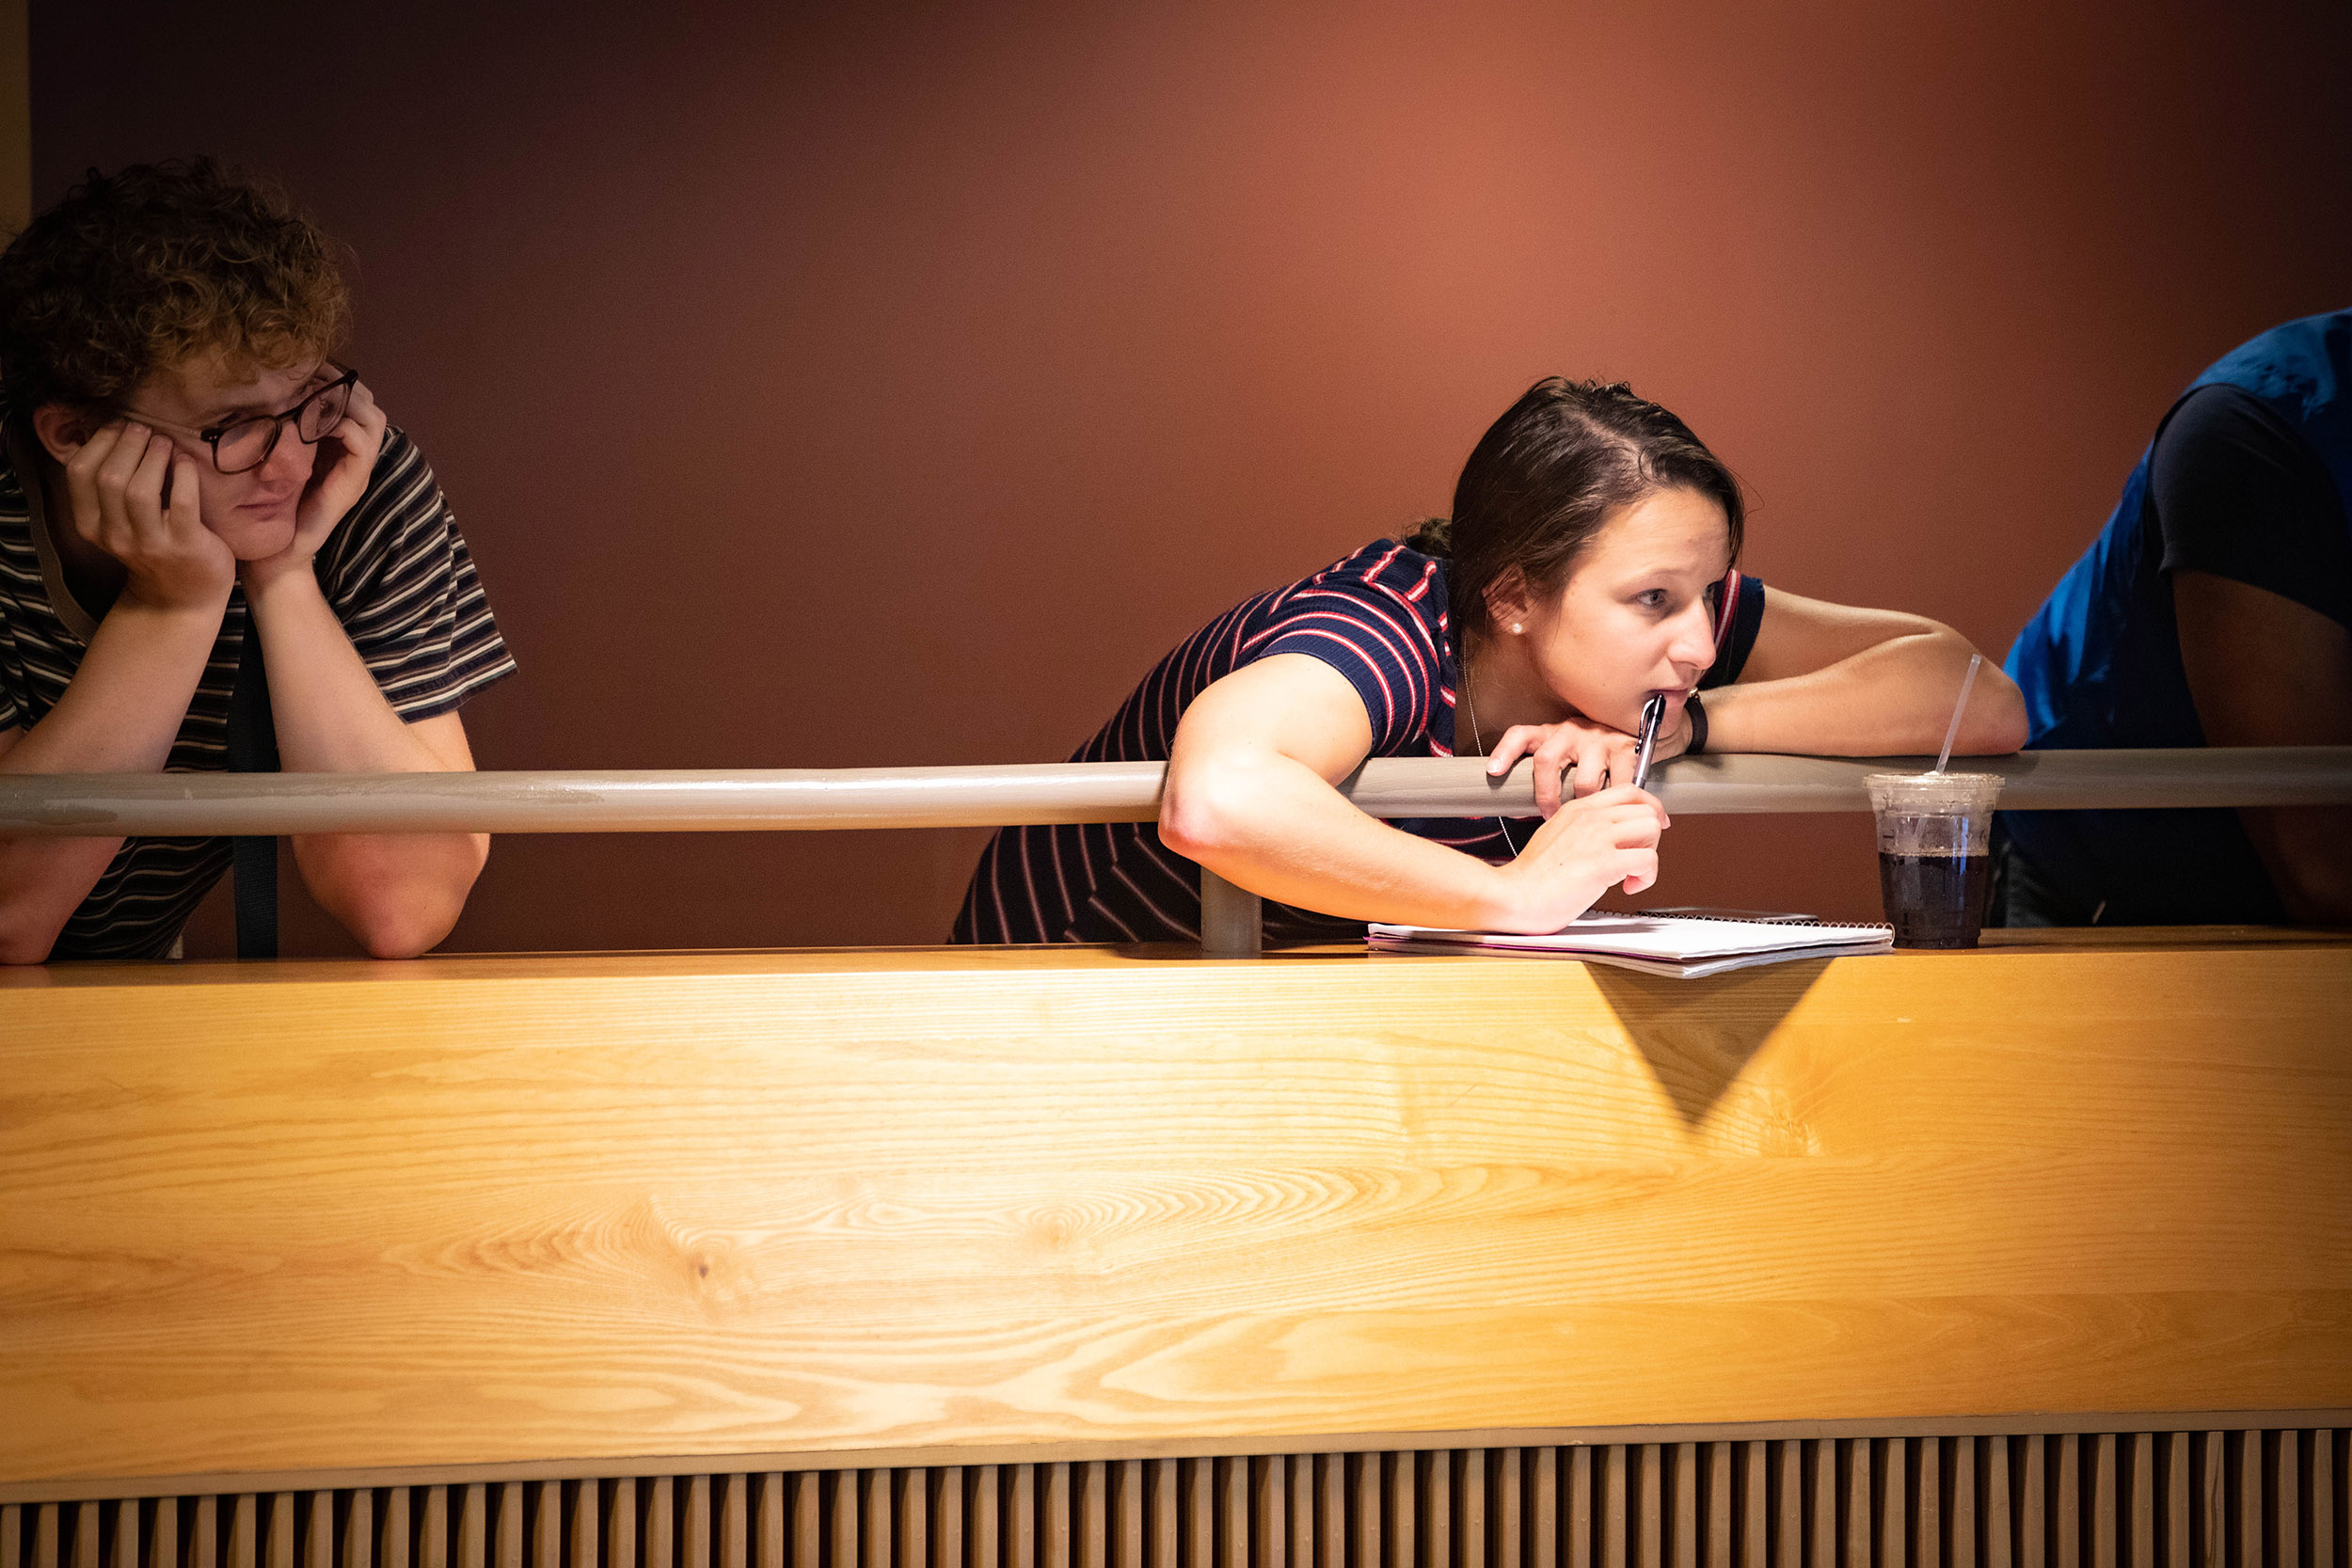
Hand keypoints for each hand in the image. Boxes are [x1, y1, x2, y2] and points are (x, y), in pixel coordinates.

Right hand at [61, 420, 234, 612]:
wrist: (182, 596)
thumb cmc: (152, 546)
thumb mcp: (118, 521)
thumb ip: (107, 487)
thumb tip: (108, 432)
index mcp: (91, 525)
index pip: (79, 474)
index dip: (98, 442)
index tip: (118, 425)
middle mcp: (115, 536)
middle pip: (109, 478)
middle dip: (127, 444)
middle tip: (144, 428)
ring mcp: (150, 543)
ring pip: (138, 491)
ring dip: (153, 457)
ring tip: (164, 441)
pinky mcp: (185, 545)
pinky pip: (180, 502)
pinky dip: (183, 474)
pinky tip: (185, 462)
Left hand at [249, 380, 386, 582]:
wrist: (278, 554)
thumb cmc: (271, 508)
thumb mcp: (276, 458)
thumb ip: (284, 430)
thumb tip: (269, 394)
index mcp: (340, 448)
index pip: (357, 402)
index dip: (338, 379)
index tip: (309, 366)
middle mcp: (355, 457)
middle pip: (370, 406)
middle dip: (344, 384)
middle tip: (313, 374)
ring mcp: (357, 471)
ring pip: (373, 420)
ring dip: (345, 401)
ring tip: (314, 393)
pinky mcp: (352, 484)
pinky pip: (360, 443)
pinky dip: (339, 425)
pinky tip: (310, 420)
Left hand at [1478, 710, 1653, 814]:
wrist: (1633, 730)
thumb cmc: (1590, 753)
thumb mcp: (1563, 757)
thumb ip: (1543, 780)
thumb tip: (1515, 811)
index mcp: (1549, 734)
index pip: (1520, 736)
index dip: (1504, 752)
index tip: (1493, 771)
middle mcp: (1570, 732)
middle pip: (1546, 760)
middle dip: (1544, 795)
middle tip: (1548, 815)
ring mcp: (1598, 740)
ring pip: (1584, 782)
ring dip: (1583, 805)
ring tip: (1586, 815)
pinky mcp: (1625, 750)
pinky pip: (1618, 785)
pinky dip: (1614, 802)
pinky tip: (1614, 808)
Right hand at [1488, 784, 1670, 931]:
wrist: (1511, 896)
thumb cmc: (1529, 878)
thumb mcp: (1554, 837)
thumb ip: (1581, 831)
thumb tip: (1608, 840)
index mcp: (1577, 809)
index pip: (1629, 790)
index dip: (1648, 809)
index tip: (1648, 829)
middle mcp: (1590, 817)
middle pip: (1647, 808)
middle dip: (1650, 837)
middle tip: (1636, 857)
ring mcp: (1597, 837)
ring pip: (1652, 827)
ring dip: (1650, 853)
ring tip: (1632, 872)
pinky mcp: (1603, 862)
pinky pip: (1648, 860)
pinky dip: (1646, 877)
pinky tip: (1628, 886)